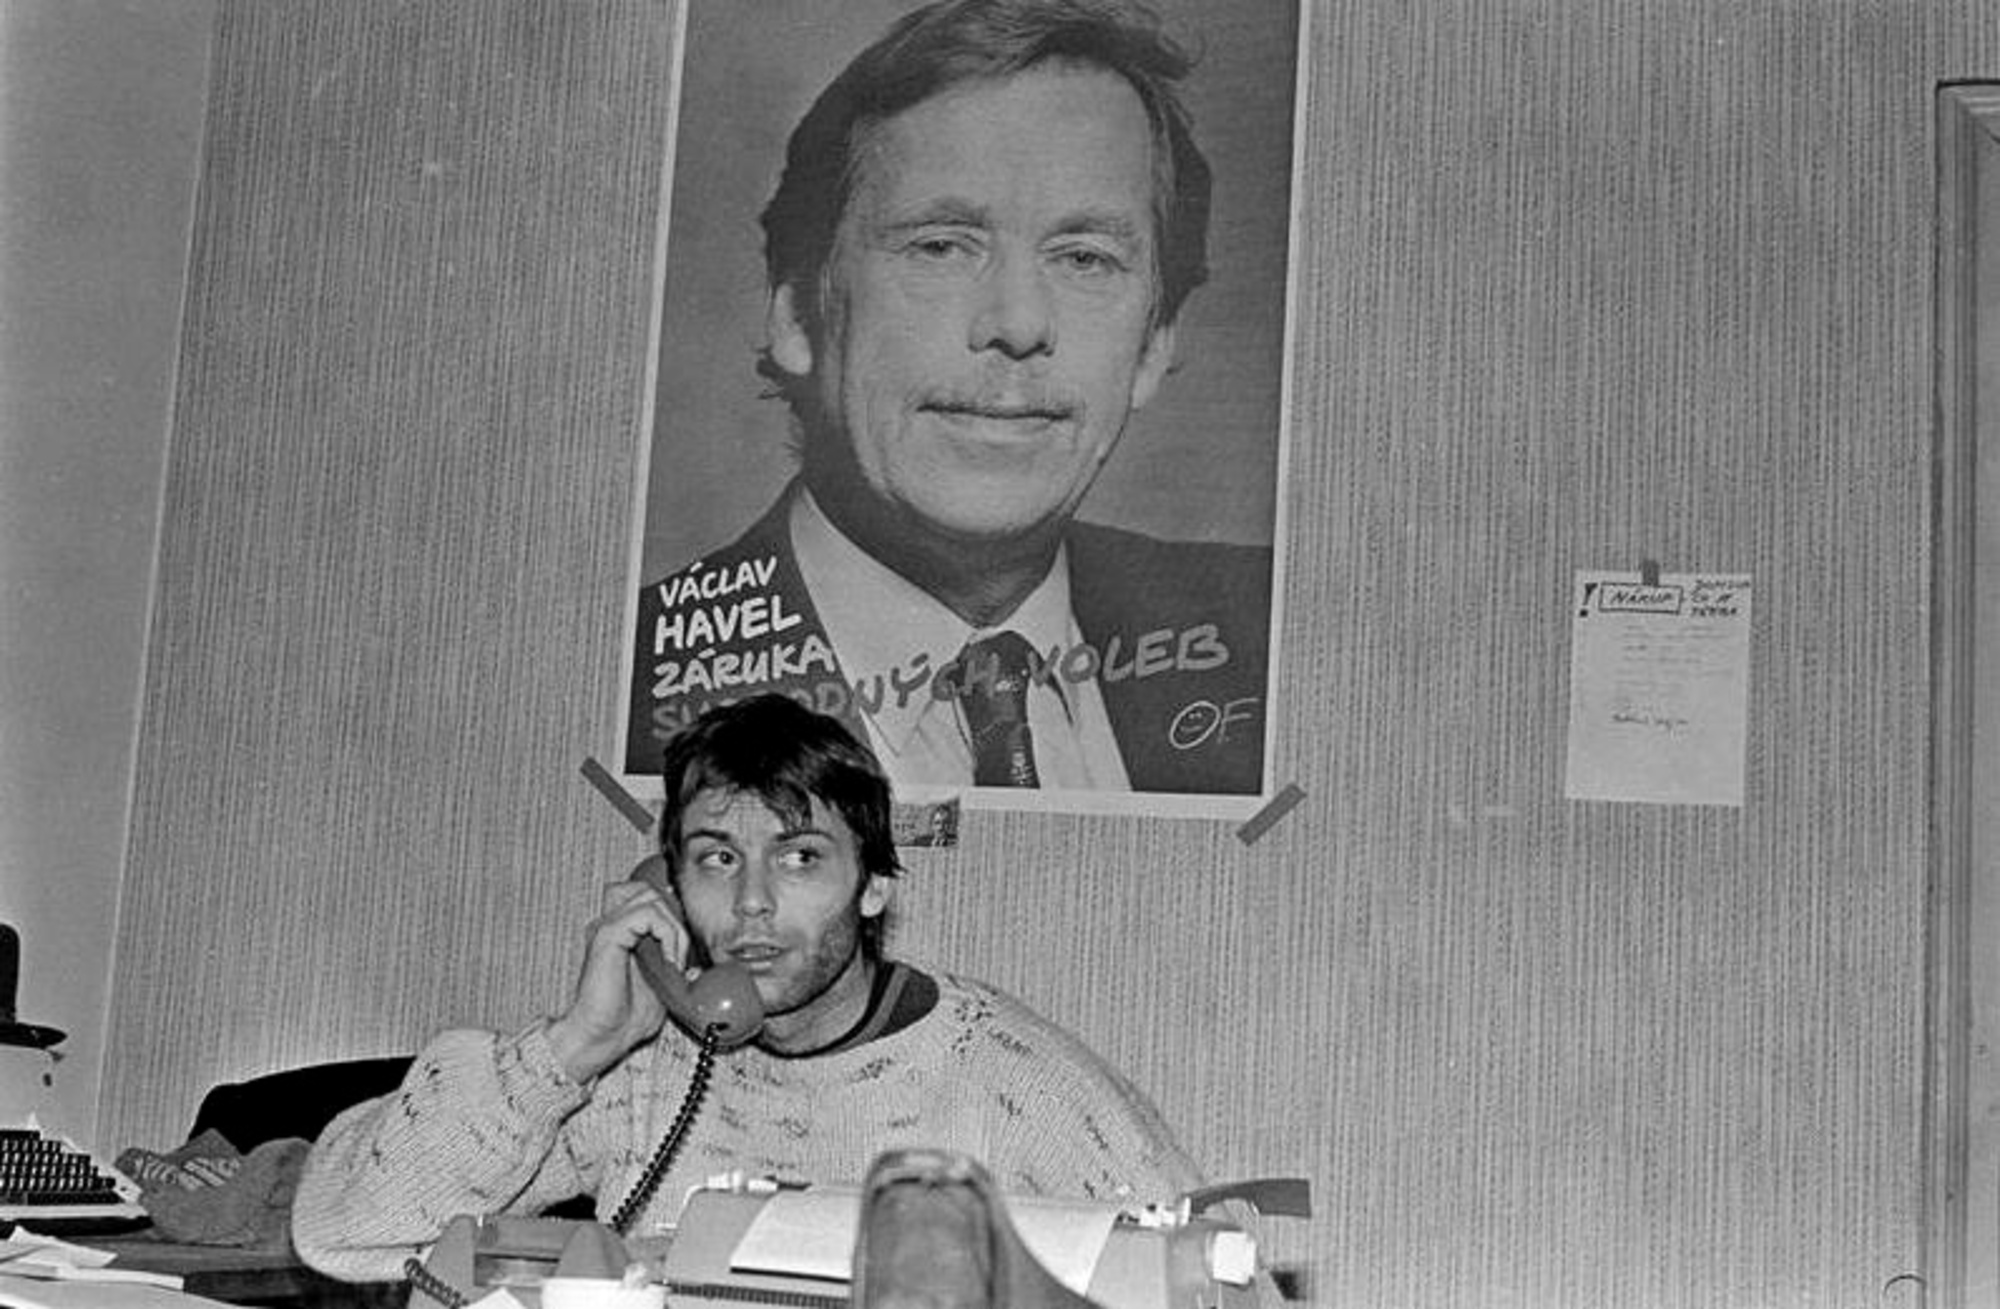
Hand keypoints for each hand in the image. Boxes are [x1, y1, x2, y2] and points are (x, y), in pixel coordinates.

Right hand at [545, 874, 692, 1082]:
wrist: (603, 1037)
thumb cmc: (624, 1019)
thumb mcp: (662, 986)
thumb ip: (675, 967)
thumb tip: (696, 965)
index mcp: (622, 934)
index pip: (650, 899)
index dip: (674, 918)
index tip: (682, 953)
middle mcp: (612, 926)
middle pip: (649, 890)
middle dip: (675, 917)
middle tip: (679, 952)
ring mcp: (607, 928)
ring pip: (650, 896)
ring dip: (673, 926)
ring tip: (674, 957)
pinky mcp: (607, 936)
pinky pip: (646, 914)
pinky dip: (666, 933)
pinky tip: (667, 960)